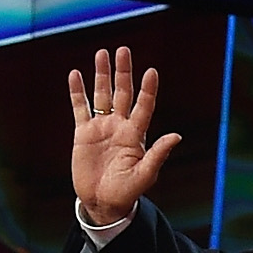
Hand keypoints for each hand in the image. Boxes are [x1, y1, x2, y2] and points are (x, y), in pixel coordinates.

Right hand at [67, 46, 182, 226]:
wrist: (103, 202)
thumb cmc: (127, 192)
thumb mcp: (145, 174)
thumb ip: (157, 154)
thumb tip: (176, 136)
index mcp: (136, 135)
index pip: (144, 106)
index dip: (148, 90)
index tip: (152, 71)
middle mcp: (120, 127)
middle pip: (122, 93)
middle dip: (123, 72)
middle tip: (124, 50)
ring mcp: (101, 128)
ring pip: (101, 95)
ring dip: (101, 75)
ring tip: (102, 53)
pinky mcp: (83, 133)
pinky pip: (80, 108)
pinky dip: (77, 92)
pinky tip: (75, 74)